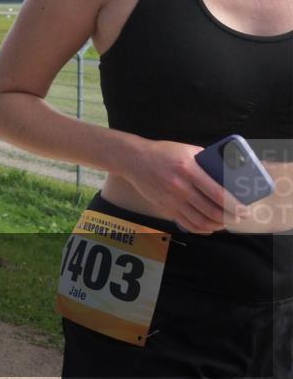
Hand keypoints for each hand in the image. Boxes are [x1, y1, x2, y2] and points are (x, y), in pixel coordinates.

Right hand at [124, 140, 249, 233]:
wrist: (134, 160)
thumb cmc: (163, 152)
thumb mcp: (187, 150)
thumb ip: (206, 161)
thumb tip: (226, 172)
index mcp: (188, 170)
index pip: (217, 193)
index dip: (234, 205)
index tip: (245, 210)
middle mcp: (180, 187)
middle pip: (211, 211)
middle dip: (229, 217)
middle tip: (239, 217)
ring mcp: (172, 199)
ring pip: (200, 221)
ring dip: (217, 225)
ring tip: (225, 222)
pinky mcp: (165, 207)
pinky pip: (187, 224)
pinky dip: (201, 229)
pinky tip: (209, 226)